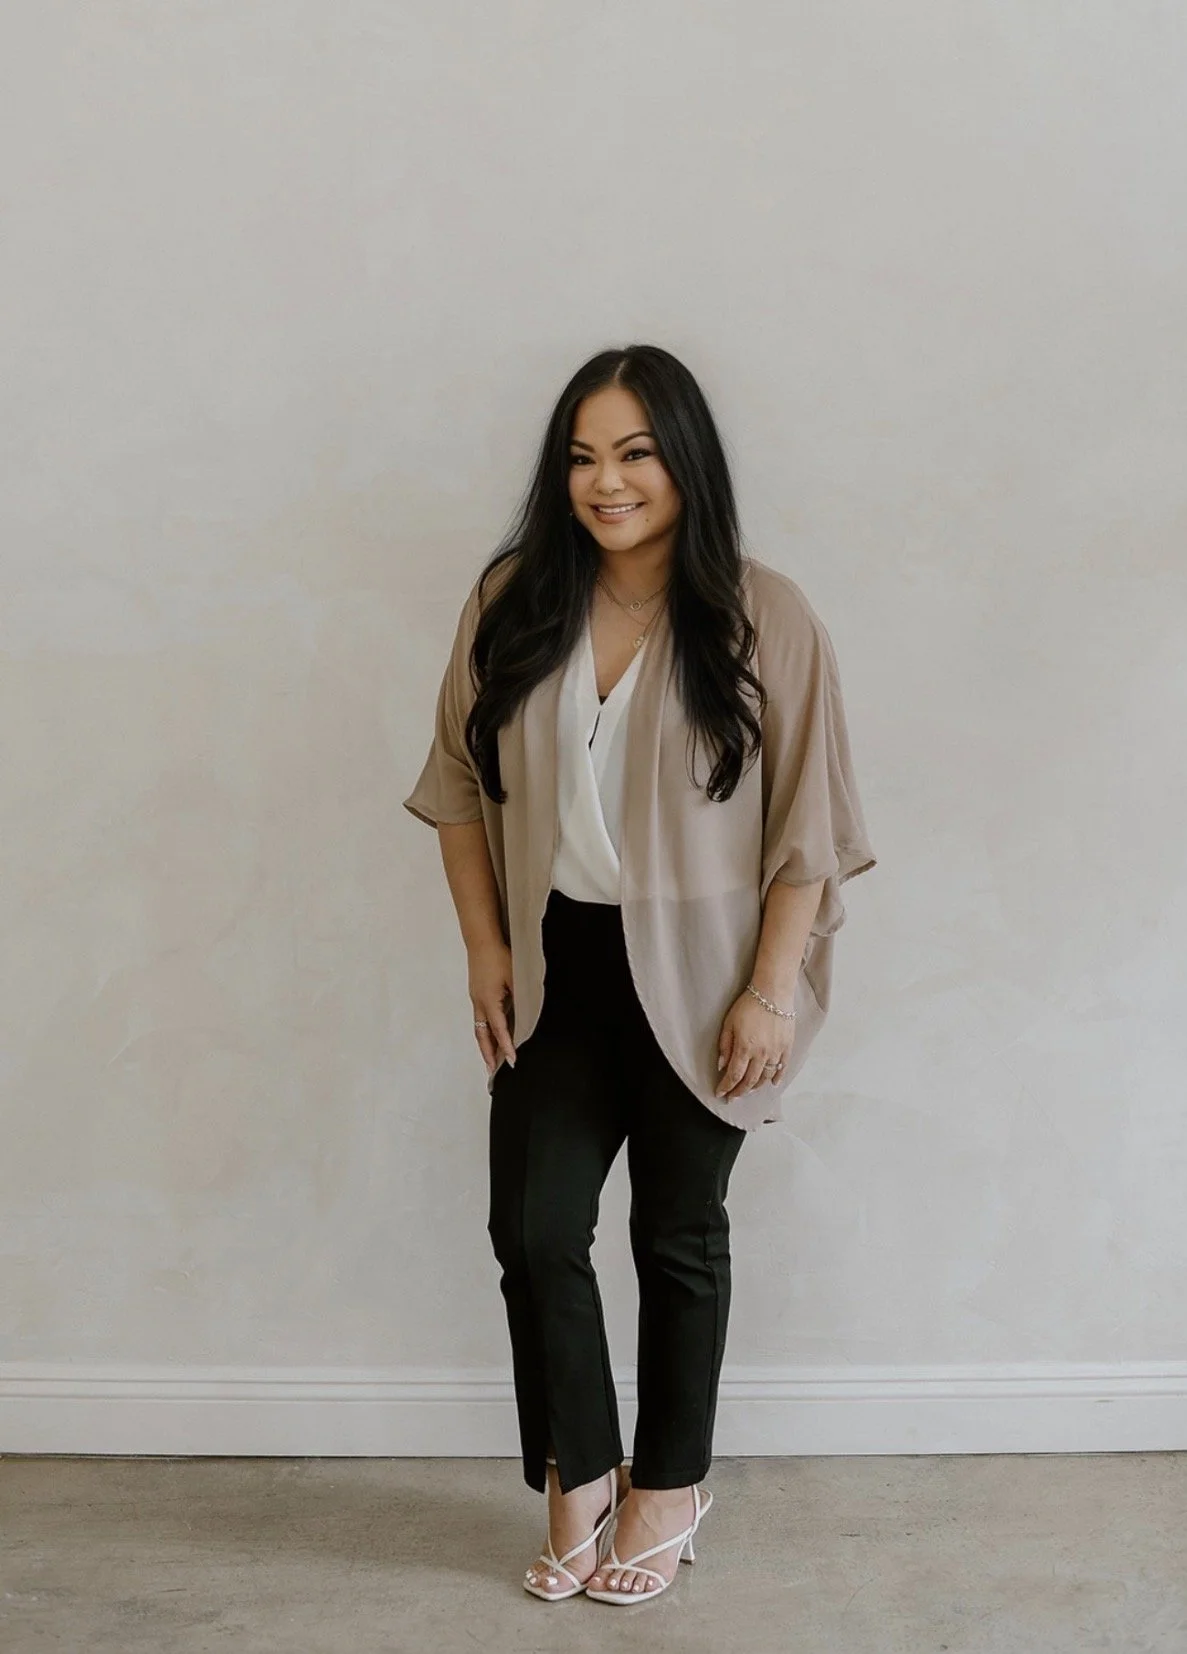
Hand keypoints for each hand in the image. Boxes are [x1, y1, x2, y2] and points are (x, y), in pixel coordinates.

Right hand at [468, 939, 516, 1075]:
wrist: (480, 941)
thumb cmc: (499, 957)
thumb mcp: (515, 977)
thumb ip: (522, 996)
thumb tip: (529, 1011)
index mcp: (490, 1002)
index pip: (499, 1031)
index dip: (506, 1047)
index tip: (511, 1062)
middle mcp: (480, 1004)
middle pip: (482, 1036)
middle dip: (487, 1054)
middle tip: (492, 1072)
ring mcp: (476, 999)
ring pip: (479, 1029)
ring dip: (484, 1045)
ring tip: (490, 1058)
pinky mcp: (476, 993)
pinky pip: (480, 1019)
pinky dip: (484, 1031)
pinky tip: (490, 1034)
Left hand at [715, 989, 794, 1100]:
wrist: (773, 992)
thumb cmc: (749, 1004)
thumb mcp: (729, 1023)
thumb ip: (725, 1046)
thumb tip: (721, 1066)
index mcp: (745, 1048)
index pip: (734, 1075)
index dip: (726, 1087)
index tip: (720, 1093)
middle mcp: (762, 1054)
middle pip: (750, 1081)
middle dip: (739, 1092)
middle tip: (733, 1097)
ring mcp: (776, 1052)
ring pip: (766, 1077)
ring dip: (755, 1087)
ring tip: (748, 1090)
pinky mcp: (787, 1047)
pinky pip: (782, 1068)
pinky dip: (777, 1078)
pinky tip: (772, 1084)